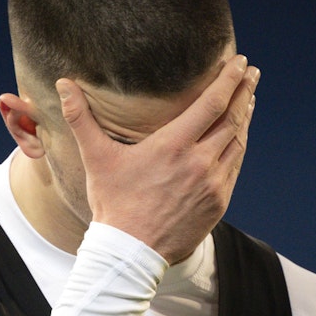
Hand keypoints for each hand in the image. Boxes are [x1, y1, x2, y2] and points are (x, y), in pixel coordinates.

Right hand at [56, 56, 259, 263]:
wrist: (131, 252)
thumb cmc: (113, 203)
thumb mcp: (96, 158)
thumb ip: (81, 118)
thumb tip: (62, 83)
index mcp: (174, 146)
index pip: (212, 103)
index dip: (230, 80)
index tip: (240, 63)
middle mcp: (200, 162)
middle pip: (233, 118)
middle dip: (244, 92)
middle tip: (252, 72)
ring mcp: (213, 184)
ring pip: (237, 142)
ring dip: (245, 118)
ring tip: (248, 99)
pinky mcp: (218, 203)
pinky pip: (235, 167)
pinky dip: (239, 147)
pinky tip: (238, 137)